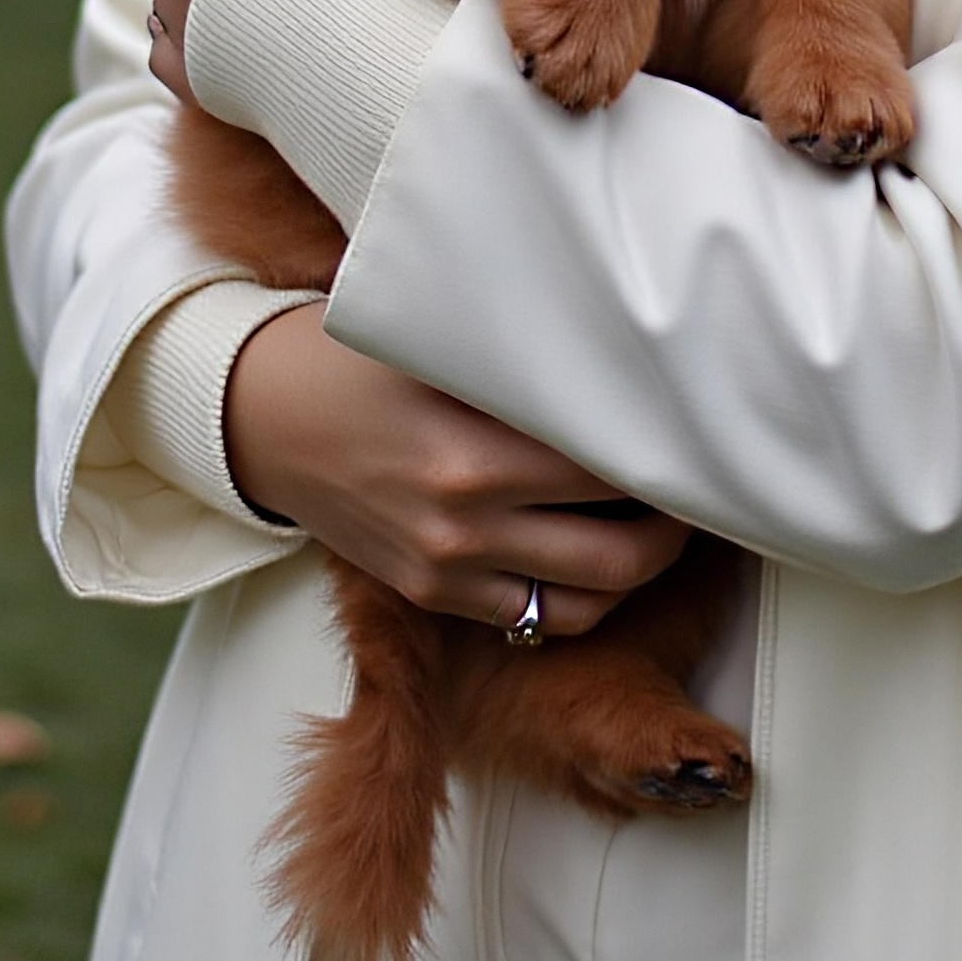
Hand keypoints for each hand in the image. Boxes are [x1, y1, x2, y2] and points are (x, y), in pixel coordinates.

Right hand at [225, 303, 690, 636]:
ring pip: (586, 601)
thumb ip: (526, 364)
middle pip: (618, 552)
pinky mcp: (433, 595)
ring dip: (637, 569)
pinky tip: (598, 551)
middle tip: (697, 483)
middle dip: (674, 524)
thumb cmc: (357, 357)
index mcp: (474, 452)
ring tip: (659, 523)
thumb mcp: (440, 343)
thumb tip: (626, 356)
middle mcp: (464, 523)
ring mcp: (447, 569)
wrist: (264, 416)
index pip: (609, 470)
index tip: (694, 432)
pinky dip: (579, 595)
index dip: (663, 455)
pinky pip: (532, 617)